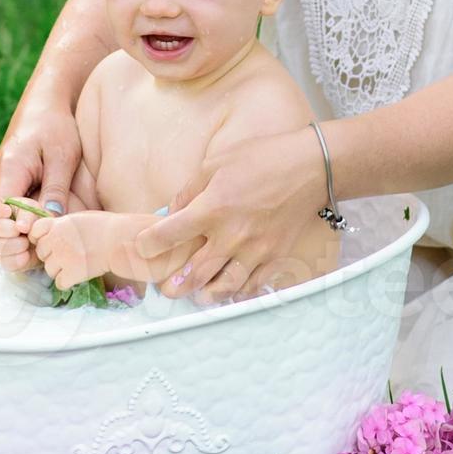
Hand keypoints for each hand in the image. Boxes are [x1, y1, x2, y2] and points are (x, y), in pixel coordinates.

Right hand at [0, 96, 81, 253]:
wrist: (42, 107)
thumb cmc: (56, 127)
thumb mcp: (63, 156)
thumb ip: (55, 189)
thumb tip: (48, 222)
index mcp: (8, 170)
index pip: (1, 213)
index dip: (15, 232)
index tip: (34, 236)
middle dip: (9, 244)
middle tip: (33, 251)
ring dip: (10, 244)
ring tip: (32, 253)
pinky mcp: (1, 192)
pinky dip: (9, 235)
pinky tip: (20, 251)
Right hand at [0, 197, 45, 275]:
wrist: (42, 239)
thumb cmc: (34, 220)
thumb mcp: (33, 210)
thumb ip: (27, 215)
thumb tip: (20, 226)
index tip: (8, 211)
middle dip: (10, 229)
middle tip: (22, 230)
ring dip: (18, 244)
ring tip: (27, 242)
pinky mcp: (2, 260)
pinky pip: (6, 262)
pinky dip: (20, 258)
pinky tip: (26, 253)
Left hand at [30, 211, 116, 291]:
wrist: (121, 240)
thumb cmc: (106, 227)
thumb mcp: (79, 218)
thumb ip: (62, 224)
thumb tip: (51, 232)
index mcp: (58, 224)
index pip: (34, 232)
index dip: (41, 237)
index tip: (52, 240)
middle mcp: (57, 240)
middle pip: (41, 253)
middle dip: (51, 255)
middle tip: (68, 255)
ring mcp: (63, 257)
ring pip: (48, 270)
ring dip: (59, 270)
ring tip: (74, 265)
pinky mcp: (72, 273)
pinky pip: (60, 283)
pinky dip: (67, 281)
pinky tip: (77, 275)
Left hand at [138, 128, 335, 301]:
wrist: (310, 167)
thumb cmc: (261, 157)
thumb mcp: (215, 162)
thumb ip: (189, 190)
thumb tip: (171, 212)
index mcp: (212, 208)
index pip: (170, 234)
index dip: (150, 244)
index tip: (142, 248)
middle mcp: (231, 235)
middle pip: (194, 272)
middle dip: (174, 286)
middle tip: (165, 290)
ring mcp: (255, 250)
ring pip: (224, 287)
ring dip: (205, 295)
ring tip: (197, 296)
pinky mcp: (274, 256)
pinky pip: (253, 285)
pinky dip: (238, 293)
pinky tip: (230, 291)